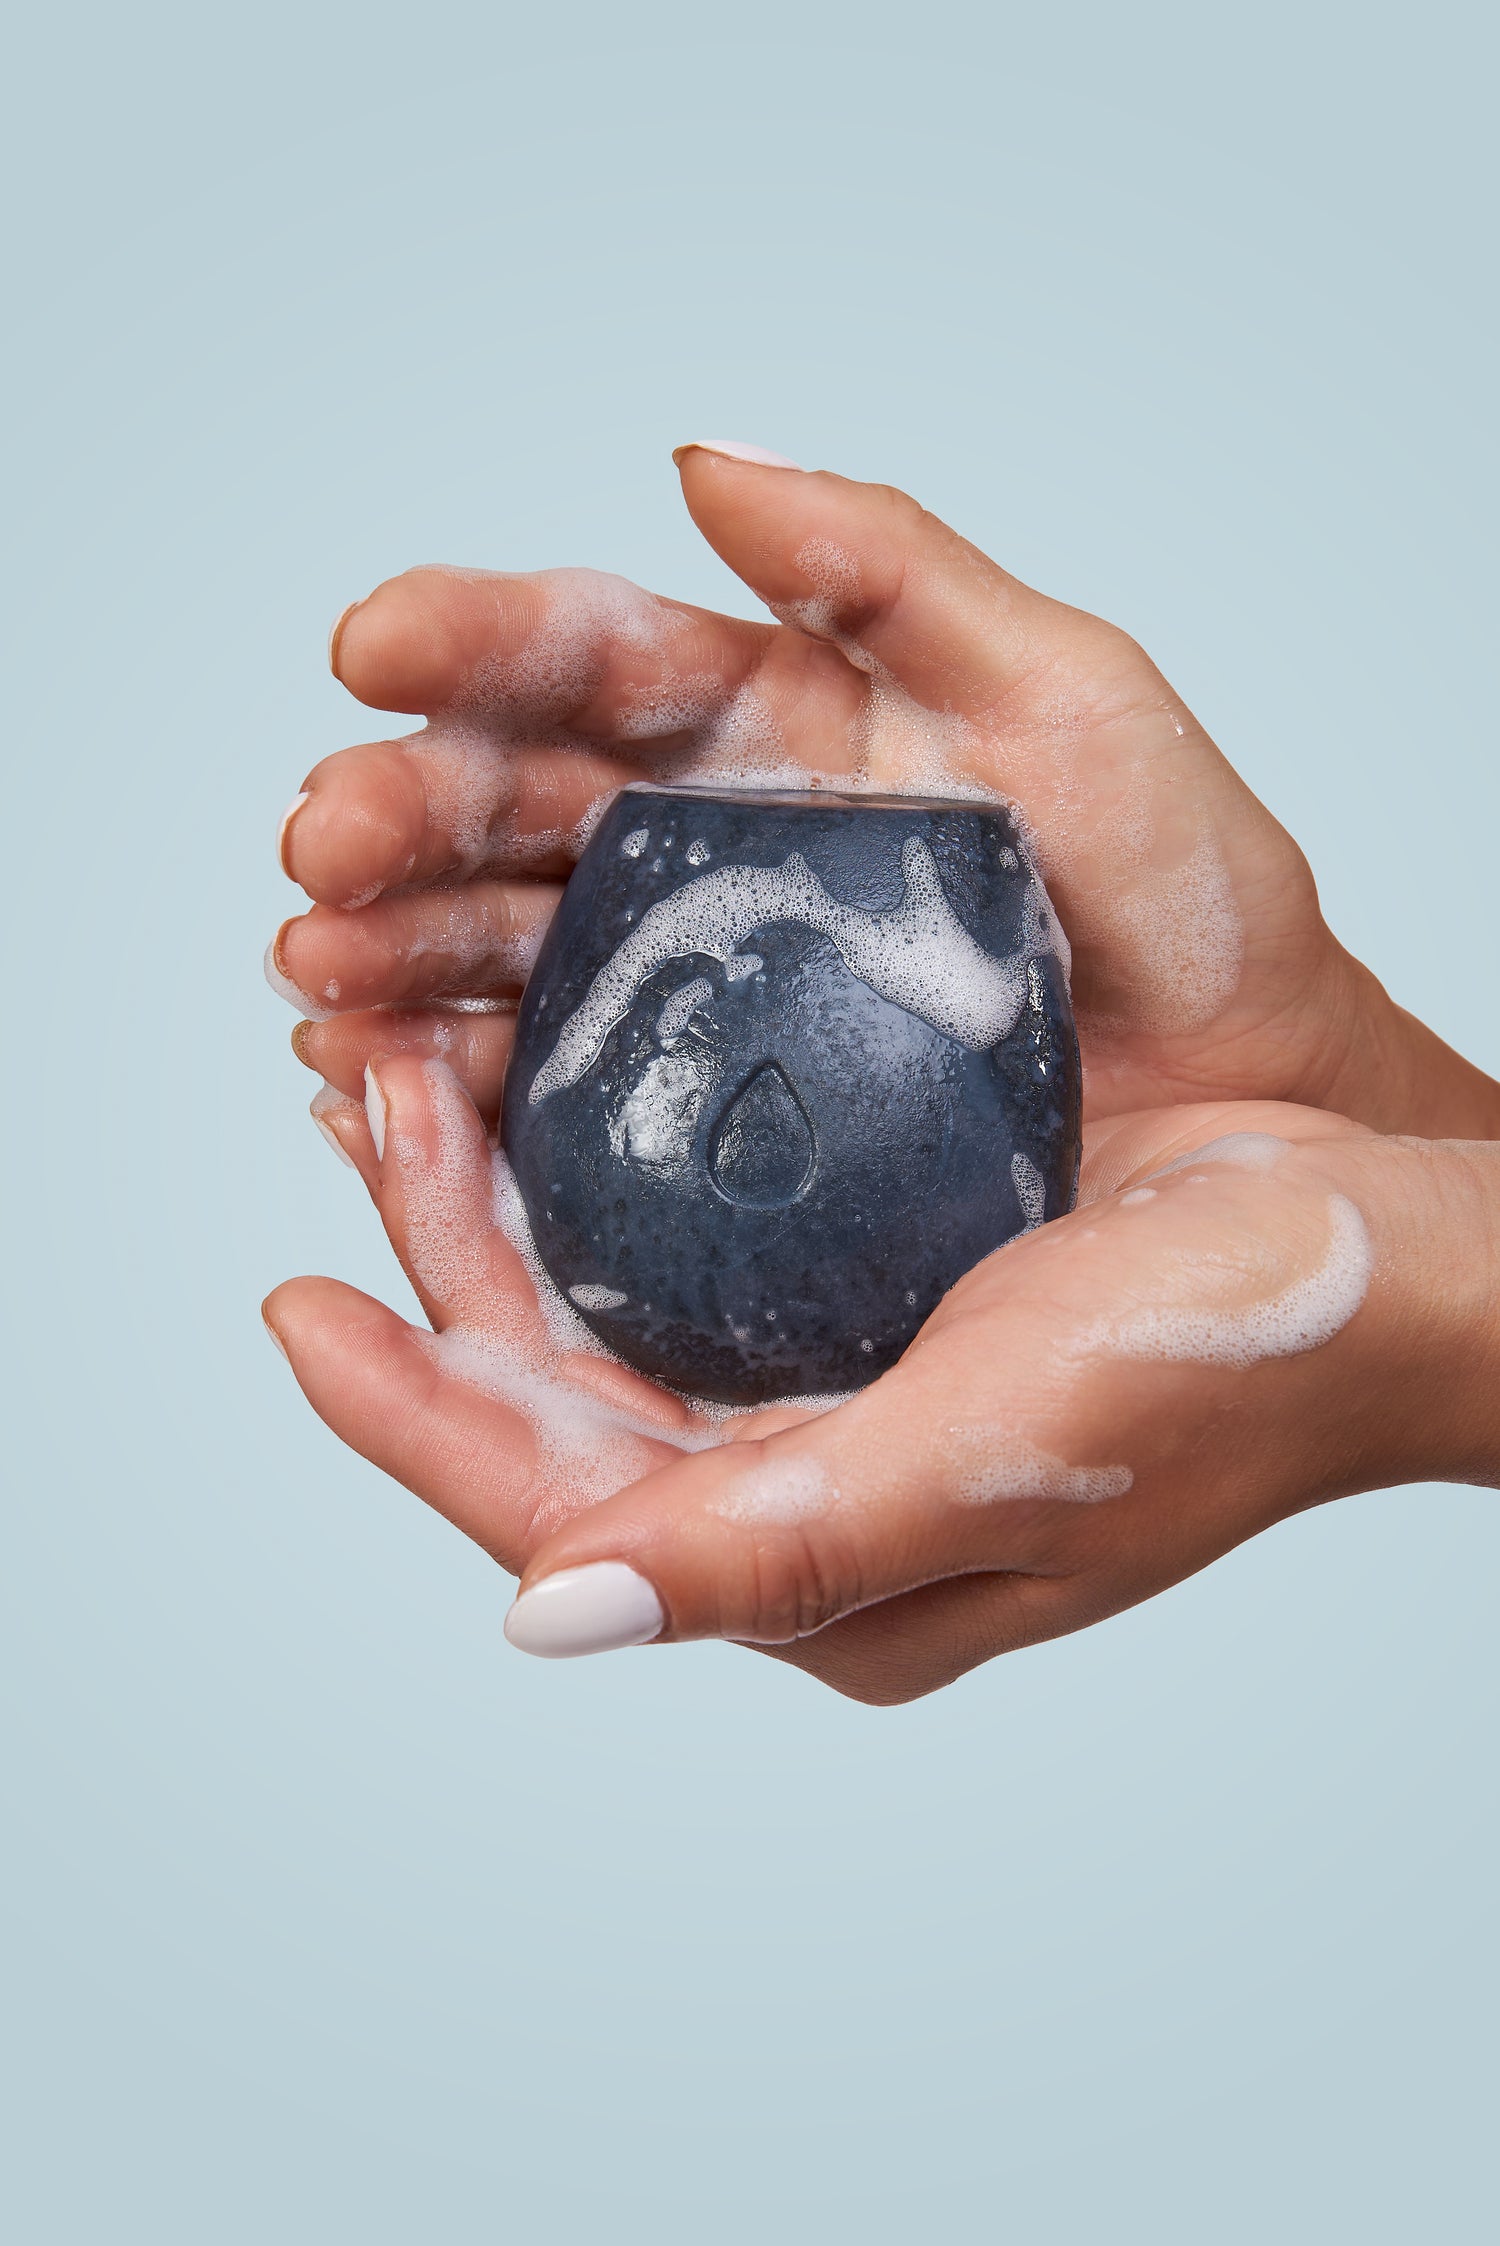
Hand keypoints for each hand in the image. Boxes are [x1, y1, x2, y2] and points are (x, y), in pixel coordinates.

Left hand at [264, 1060, 1499, 1701]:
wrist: (1388, 1259)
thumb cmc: (1231, 1362)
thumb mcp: (1000, 1452)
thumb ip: (779, 1541)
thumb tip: (549, 1611)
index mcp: (827, 1579)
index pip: (562, 1512)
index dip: (416, 1418)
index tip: (297, 1304)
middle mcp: (812, 1505)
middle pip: (563, 1407)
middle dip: (445, 1271)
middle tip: (364, 1098)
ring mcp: (841, 1407)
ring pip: (612, 1322)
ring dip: (508, 1212)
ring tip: (421, 1073)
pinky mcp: (879, 1312)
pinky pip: (693, 1255)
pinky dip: (609, 1176)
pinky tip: (564, 1085)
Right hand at [274, 445, 1499, 1140]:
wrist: (1249, 1099)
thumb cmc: (1185, 895)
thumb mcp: (1073, 697)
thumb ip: (893, 570)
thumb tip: (702, 458)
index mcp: (773, 719)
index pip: (596, 658)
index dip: (477, 643)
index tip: (371, 639)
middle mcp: (706, 843)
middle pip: (515, 808)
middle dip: (403, 817)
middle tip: (322, 842)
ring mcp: (695, 985)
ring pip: (500, 951)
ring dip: (389, 956)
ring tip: (317, 972)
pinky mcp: (699, 1117)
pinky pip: (548, 1096)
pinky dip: (447, 1091)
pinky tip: (372, 1087)